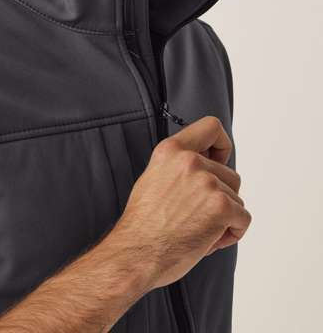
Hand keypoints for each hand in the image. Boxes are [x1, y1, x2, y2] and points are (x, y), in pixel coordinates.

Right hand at [112, 116, 251, 290]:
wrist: (136, 253)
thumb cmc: (143, 224)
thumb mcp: (153, 178)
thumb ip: (178, 166)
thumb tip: (205, 166)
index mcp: (171, 150)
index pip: (211, 127)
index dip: (222, 145)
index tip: (218, 161)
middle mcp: (189, 161)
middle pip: (230, 173)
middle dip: (221, 197)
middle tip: (198, 215)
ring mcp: (207, 182)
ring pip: (237, 198)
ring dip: (225, 217)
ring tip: (199, 229)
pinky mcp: (220, 205)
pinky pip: (243, 219)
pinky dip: (232, 233)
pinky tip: (208, 240)